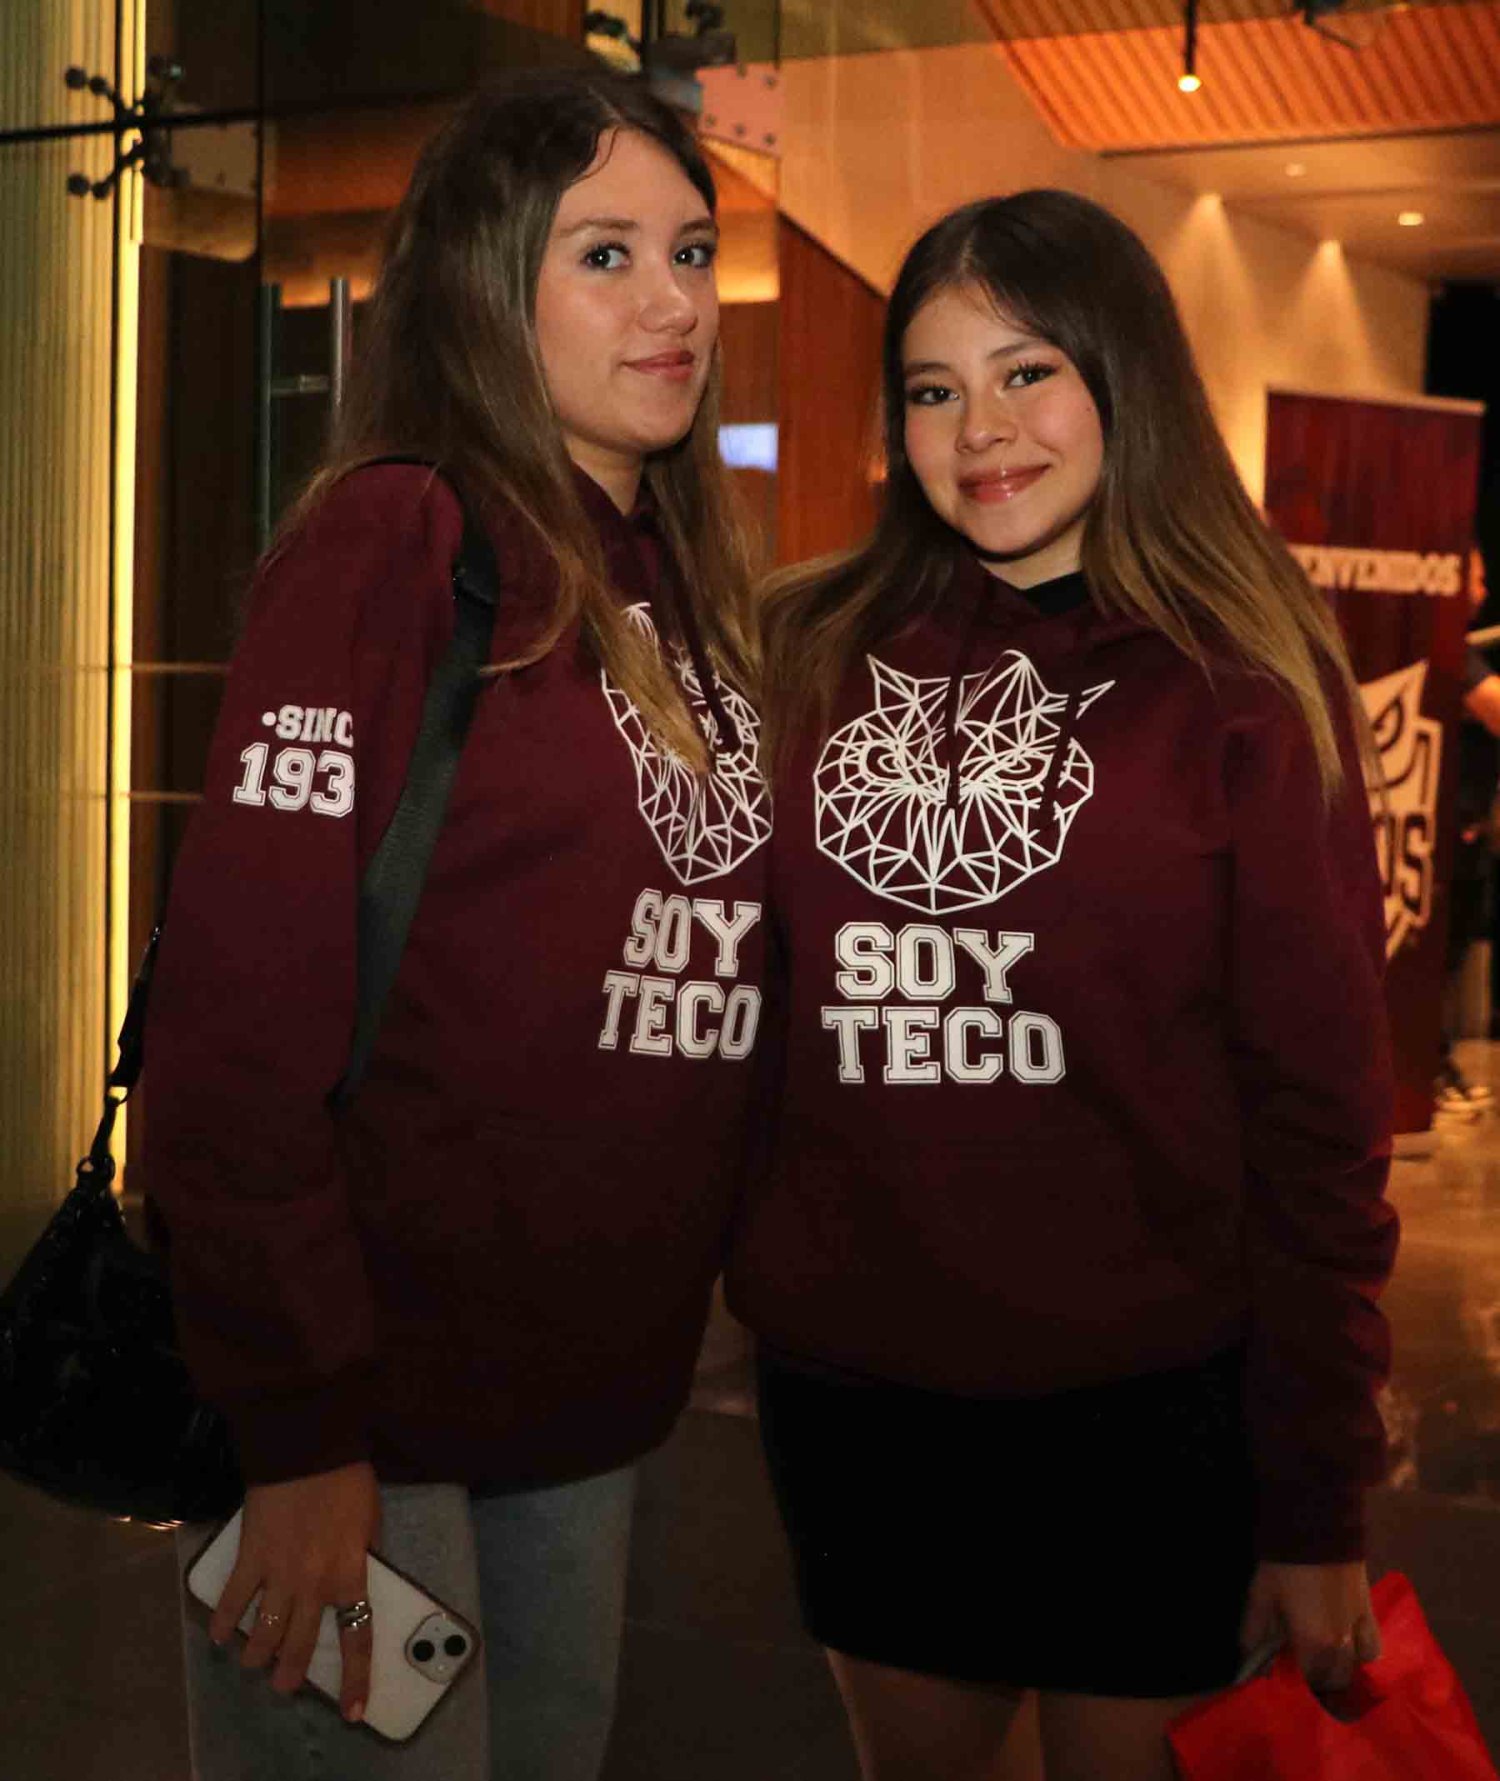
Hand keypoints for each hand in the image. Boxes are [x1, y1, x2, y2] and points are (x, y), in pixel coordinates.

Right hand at [211, 1460, 380, 1721]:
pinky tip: (219, 1636)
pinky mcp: (249, 1557)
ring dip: (257, 1654)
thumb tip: (360, 1580)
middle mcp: (313, 1584)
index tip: (353, 1710)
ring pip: (264, 1632)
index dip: (356, 1678)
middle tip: (284, 1685)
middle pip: (300, 1645)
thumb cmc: (346, 1479)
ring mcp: (278, 1573)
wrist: (307, 1447)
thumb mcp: (371, 1520)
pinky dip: (224, 1623)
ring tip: (254, 1663)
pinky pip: (233, 1601)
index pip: (356, 1637)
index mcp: (350, 1575)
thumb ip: (364, 1555)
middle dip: (290, 1673)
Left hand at [1239, 1559, 1381, 1692]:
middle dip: (1319, 1681)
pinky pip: (1372, 1648)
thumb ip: (1254, 1634)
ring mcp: (1362, 1630)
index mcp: (1315, 1645)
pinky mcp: (1372, 1613)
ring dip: (1341, 1668)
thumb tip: (1250, 1663)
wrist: (1318, 1526)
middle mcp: (1344, 1646)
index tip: (1282, 1675)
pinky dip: (1361, 1653)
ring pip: (1356, 1668)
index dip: (1296, 1684)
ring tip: (1323, 1658)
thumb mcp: (1260, 1596)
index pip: (1310, 1684)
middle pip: (1336, 1682)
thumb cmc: (1284, 1564)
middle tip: (1299, 1666)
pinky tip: (1346, 1644)